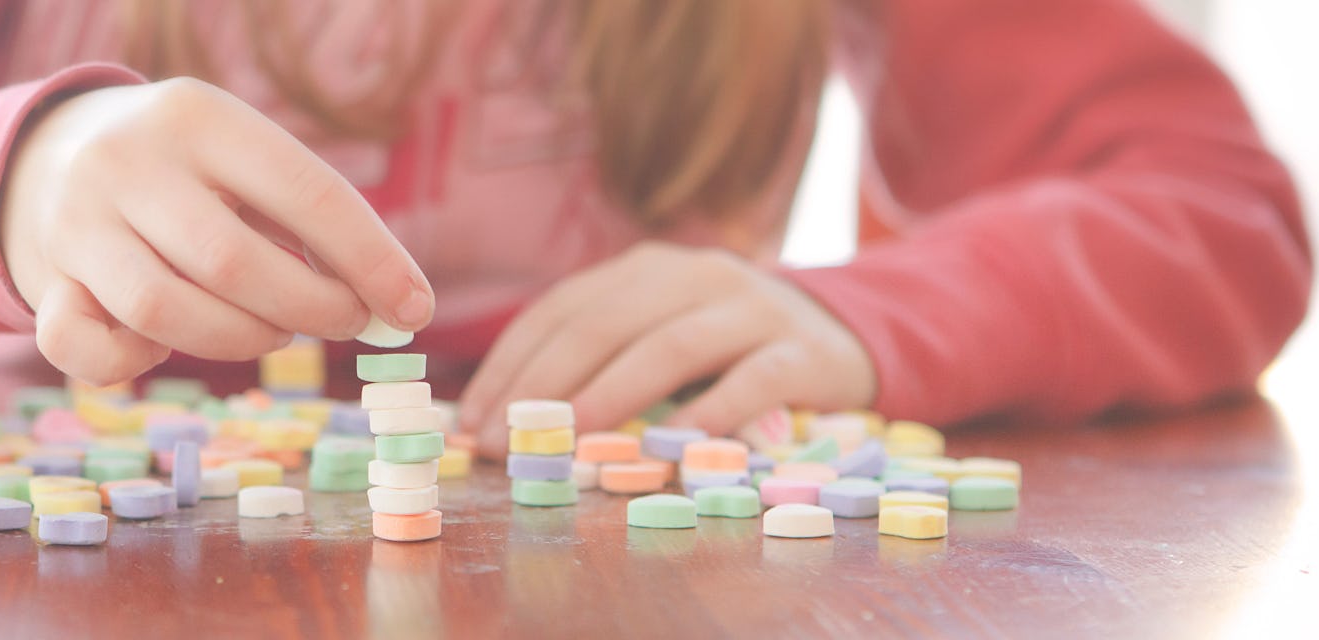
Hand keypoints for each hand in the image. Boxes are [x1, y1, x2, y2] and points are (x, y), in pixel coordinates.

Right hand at [0, 78, 433, 384]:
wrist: (54, 154)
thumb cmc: (190, 171)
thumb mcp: (244, 161)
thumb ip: (313, 224)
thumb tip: (399, 305)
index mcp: (198, 115)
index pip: (303, 191)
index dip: (369, 258)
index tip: (414, 309)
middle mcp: (126, 161)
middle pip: (231, 262)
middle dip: (308, 308)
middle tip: (343, 321)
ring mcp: (75, 221)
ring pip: (163, 312)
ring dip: (239, 339)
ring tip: (271, 328)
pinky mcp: (45, 280)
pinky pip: (86, 350)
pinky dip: (138, 364)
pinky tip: (166, 345)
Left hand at [459, 241, 874, 458]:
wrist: (844, 337)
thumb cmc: (728, 350)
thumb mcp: (659, 336)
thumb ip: (598, 363)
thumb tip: (505, 422)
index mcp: (646, 269)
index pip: (562, 309)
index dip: (512, 363)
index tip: (473, 419)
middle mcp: (695, 274)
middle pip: (605, 323)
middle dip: (545, 384)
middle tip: (507, 440)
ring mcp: (753, 307)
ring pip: (671, 345)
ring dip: (613, 394)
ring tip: (573, 439)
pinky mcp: (803, 350)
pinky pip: (752, 379)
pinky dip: (711, 410)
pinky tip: (675, 444)